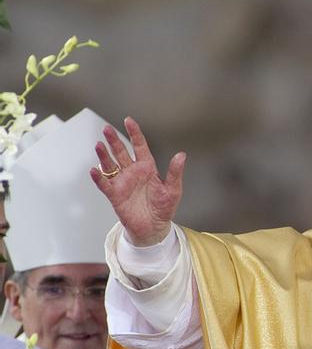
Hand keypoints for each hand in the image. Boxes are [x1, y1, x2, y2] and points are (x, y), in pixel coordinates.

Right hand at [90, 117, 185, 246]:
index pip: (140, 146)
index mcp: (148, 168)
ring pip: (110, 165)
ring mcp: (123, 182)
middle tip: (107, 128)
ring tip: (99, 145)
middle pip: (121, 152)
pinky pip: (104, 184)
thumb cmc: (164, 208)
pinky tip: (94, 170)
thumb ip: (175, 172)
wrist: (154, 228)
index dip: (134, 133)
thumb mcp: (173, 189)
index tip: (128, 120)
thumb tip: (181, 155)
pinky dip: (99, 177)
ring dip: (104, 156)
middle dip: (114, 140)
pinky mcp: (115, 195)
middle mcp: (133, 172)